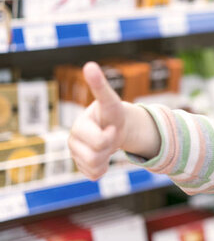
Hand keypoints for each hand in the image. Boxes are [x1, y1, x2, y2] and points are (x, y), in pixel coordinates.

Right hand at [68, 61, 126, 179]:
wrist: (113, 127)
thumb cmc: (111, 113)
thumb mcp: (110, 100)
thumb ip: (100, 86)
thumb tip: (89, 64)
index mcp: (79, 125)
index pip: (96, 137)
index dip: (109, 136)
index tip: (112, 129)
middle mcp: (72, 141)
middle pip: (97, 154)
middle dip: (110, 145)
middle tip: (112, 134)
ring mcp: (75, 155)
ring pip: (95, 166)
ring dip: (107, 157)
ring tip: (107, 145)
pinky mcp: (81, 167)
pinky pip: (93, 175)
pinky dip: (102, 169)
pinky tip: (103, 157)